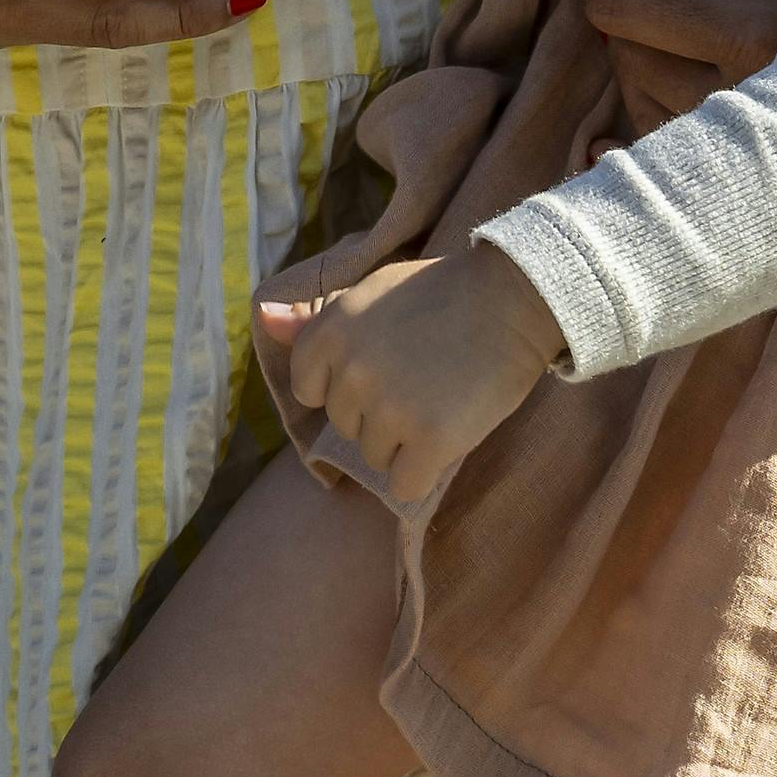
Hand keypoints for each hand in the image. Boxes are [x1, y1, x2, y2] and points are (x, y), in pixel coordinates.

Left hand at [257, 239, 566, 508]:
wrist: (513, 299)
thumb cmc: (443, 293)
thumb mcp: (371, 291)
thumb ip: (315, 317)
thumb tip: (263, 317)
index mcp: (331, 332)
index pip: (309, 390)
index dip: (345, 385)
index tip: (383, 367)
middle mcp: (351, 373)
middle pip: (346, 425)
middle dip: (379, 412)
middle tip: (422, 376)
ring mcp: (390, 409)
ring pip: (375, 457)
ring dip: (405, 442)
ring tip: (440, 398)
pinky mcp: (430, 441)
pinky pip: (405, 485)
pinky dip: (426, 470)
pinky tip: (449, 432)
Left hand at [563, 0, 776, 139]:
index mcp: (756, 36)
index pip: (621, 2)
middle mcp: (735, 107)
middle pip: (623, 49)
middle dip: (637, 10)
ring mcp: (729, 159)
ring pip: (636, 95)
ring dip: (652, 56)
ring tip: (714, 40)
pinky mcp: (728, 192)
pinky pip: (654, 144)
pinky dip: (667, 103)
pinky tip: (713, 80)